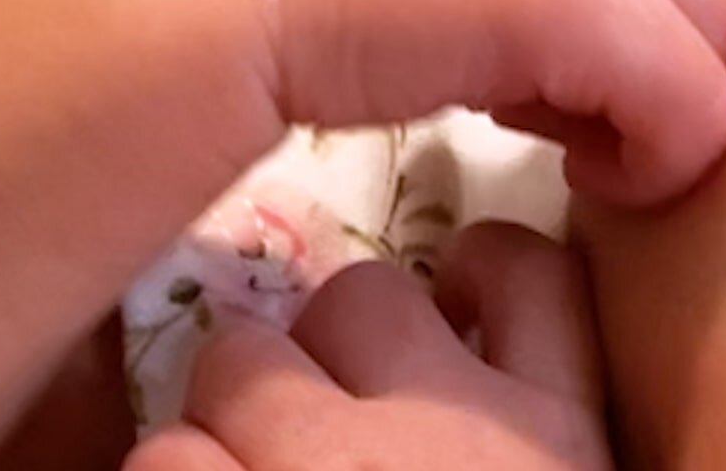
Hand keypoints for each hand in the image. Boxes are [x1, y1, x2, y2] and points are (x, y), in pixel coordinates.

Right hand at [113, 0, 725, 206]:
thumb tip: (656, 33)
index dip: (640, 29)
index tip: (539, 62)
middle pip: (723, 5)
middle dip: (650, 69)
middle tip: (536, 98)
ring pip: (725, 62)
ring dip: (645, 114)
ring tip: (531, 116)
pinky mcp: (600, 3)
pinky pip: (702, 119)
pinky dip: (646, 165)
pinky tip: (555, 156)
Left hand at [125, 224, 610, 470]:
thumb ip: (532, 437)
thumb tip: (471, 353)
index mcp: (561, 442)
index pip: (531, 273)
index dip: (482, 275)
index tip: (459, 318)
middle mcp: (458, 435)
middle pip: (371, 296)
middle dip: (330, 350)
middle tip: (334, 438)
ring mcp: (327, 465)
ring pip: (241, 357)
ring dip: (229, 420)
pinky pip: (163, 451)